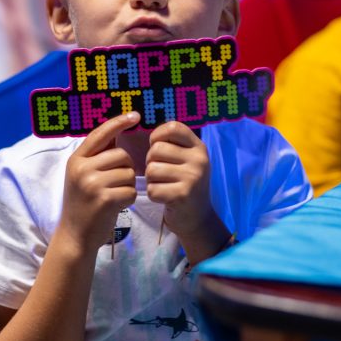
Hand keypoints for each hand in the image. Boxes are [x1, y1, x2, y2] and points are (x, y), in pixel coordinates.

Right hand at [58, 112, 139, 252]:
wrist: (75, 235)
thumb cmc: (84, 204)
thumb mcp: (83, 176)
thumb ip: (98, 156)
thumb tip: (117, 132)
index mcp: (76, 159)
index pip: (101, 134)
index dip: (119, 122)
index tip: (135, 115)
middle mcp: (82, 168)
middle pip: (122, 155)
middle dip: (126, 169)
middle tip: (116, 184)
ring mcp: (92, 183)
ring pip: (129, 173)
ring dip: (128, 185)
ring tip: (114, 195)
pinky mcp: (104, 199)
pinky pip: (130, 191)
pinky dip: (128, 199)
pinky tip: (116, 205)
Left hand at [145, 121, 212, 238]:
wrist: (197, 218)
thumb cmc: (184, 184)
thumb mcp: (186, 160)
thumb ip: (172, 144)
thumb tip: (141, 122)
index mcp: (198, 147)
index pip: (173, 127)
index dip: (157, 135)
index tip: (156, 146)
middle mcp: (199, 160)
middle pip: (156, 149)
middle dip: (151, 162)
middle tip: (160, 173)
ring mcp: (192, 177)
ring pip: (152, 169)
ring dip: (151, 180)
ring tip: (163, 185)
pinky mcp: (183, 195)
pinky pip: (152, 189)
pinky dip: (153, 194)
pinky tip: (163, 197)